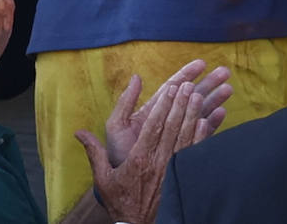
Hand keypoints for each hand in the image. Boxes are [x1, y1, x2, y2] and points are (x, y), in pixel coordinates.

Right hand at [79, 81, 207, 223]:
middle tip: (188, 85)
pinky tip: (207, 122)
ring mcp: (172, 169)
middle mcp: (158, 161)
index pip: (154, 127)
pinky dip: (202, 137)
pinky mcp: (181, 176)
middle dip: (180, 104)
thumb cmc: (120, 201)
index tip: (171, 88)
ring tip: (198, 95)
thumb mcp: (102, 178)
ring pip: (185, 137)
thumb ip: (94, 152)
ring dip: (192, 115)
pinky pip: (194, 153)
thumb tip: (79, 133)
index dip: (163, 106)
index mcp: (139, 158)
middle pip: (172, 128)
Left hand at [105, 60, 231, 166]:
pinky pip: (201, 134)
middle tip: (225, 71)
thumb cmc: (119, 156)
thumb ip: (126, 102)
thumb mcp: (117, 126)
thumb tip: (136, 77)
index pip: (172, 88)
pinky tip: (222, 113)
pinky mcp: (186, 149)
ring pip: (200, 112)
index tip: (202, 63)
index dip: (186, 74)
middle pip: (191, 97)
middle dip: (208, 83)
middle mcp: (168, 120)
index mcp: (153, 111)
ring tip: (229, 89)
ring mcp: (178, 135)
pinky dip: (212, 123)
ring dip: (214, 99)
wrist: (126, 187)